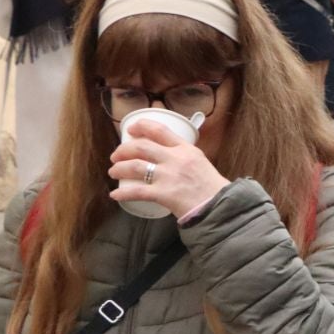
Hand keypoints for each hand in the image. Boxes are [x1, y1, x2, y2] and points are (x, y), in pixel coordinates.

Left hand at [108, 120, 230, 217]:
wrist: (220, 207)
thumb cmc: (212, 187)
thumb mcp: (201, 163)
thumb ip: (184, 158)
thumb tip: (167, 156)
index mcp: (186, 149)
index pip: (159, 130)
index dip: (141, 126)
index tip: (130, 130)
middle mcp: (175, 159)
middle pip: (140, 147)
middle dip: (122, 150)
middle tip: (116, 156)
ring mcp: (168, 176)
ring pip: (134, 166)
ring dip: (118, 168)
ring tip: (113, 172)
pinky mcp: (163, 194)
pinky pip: (136, 192)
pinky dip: (122, 193)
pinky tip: (114, 194)